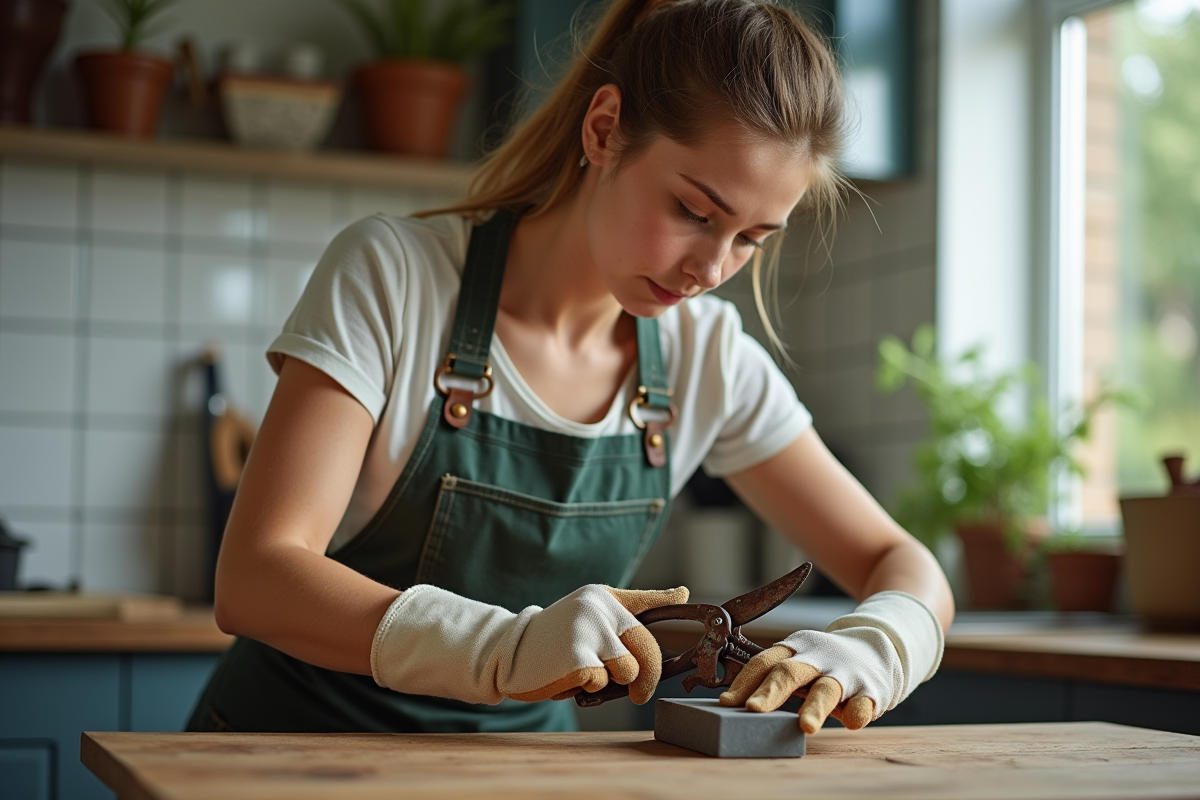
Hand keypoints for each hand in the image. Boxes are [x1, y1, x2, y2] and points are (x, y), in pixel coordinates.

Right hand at [370, 584, 688, 705]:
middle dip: (648, 676)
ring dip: (612, 681)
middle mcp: (599, 609)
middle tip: (638, 692)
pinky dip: (588, 688)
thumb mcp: (592, 611)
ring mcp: (589, 632)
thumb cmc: (554, 636)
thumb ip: (635, 605)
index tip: (695, 614)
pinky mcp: (579, 658)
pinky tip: (568, 677)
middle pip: (647, 649)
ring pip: (628, 670)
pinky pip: (602, 683)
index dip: (674, 609)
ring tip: (587, 674)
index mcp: (604, 596)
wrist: (508, 651)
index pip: (649, 606)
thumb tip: (684, 593)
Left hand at [718, 637, 881, 733]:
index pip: (763, 662)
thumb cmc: (823, 664)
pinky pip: (862, 702)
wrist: (875, 648)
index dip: (744, 682)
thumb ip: (771, 678)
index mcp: (793, 649)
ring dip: (815, 707)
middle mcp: (816, 658)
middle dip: (770, 691)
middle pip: (790, 671)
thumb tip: (730, 706)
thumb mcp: (797, 661)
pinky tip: (851, 722)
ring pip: (827, 688)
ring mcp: (844, 673)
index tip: (726, 703)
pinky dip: (857, 712)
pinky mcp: (869, 690)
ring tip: (805, 727)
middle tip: (751, 710)